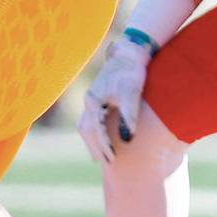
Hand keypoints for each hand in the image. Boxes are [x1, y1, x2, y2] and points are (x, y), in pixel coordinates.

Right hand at [77, 39, 151, 162]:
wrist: (129, 53)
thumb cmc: (131, 72)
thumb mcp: (132, 93)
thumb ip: (128, 115)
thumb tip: (127, 139)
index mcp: (93, 100)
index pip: (95, 129)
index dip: (103, 145)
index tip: (113, 159)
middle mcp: (89, 101)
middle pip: (85, 130)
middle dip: (94, 147)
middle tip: (105, 163)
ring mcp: (91, 99)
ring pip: (85, 126)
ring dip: (92, 142)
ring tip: (101, 156)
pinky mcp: (97, 98)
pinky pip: (90, 120)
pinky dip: (94, 133)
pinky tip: (103, 139)